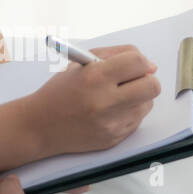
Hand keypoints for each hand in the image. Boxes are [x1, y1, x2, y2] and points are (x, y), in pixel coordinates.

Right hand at [24, 45, 160, 157]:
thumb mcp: (81, 63)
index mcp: (95, 77)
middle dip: (147, 80)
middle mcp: (105, 102)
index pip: (138, 63)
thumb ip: (116, 55)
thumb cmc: (61, 91)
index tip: (137, 64)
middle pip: (152, 86)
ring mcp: (112, 123)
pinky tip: (111, 111)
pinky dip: (129, 112)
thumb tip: (150, 65)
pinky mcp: (115, 138)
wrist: (40, 126)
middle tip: (136, 80)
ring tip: (116, 96)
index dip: (141, 62)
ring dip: (138, 97)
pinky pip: (137, 120)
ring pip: (147, 104)